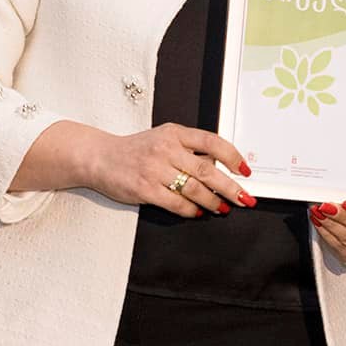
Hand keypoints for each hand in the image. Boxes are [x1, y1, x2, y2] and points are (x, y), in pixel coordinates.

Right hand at [83, 123, 255, 217]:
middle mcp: (165, 149)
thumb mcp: (164, 138)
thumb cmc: (137, 149)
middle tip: (244, 197)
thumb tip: (219, 165)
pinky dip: (191, 210)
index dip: (232, 157)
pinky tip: (198, 211)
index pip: (211, 142)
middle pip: (207, 170)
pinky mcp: (145, 189)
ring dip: (213, 201)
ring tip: (222, 207)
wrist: (100, 157)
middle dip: (230, 187)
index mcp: (174, 133)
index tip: (245, 170)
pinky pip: (176, 203)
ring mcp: (154, 170)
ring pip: (194, 189)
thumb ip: (189, 147)